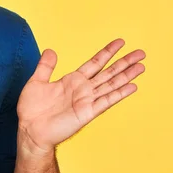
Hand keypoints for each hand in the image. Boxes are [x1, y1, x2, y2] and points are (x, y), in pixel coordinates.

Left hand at [17, 39, 144, 153]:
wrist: (30, 129)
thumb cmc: (32, 108)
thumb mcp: (36, 81)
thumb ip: (46, 66)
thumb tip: (51, 50)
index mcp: (73, 80)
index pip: (95, 63)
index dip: (107, 52)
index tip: (120, 42)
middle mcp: (83, 89)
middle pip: (108, 72)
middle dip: (124, 62)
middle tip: (140, 53)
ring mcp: (87, 100)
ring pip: (111, 84)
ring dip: (127, 76)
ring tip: (141, 66)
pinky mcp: (87, 112)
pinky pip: (106, 101)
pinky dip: (120, 94)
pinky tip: (132, 87)